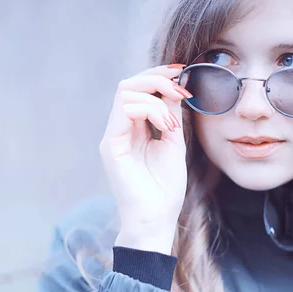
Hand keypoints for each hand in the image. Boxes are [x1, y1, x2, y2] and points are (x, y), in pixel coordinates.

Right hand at [99, 64, 192, 253]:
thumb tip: (174, 87)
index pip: (137, 90)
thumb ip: (170, 116)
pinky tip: (166, 126)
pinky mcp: (111, 146)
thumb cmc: (164, 189)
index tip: (182, 72)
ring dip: (156, 96)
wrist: (156, 219)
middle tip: (179, 85)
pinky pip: (125, 111)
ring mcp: (112, 137)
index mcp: (132, 129)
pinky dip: (151, 110)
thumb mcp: (172, 143)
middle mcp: (118, 130)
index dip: (157, 76)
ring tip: (173, 120)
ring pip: (125, 92)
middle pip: (127, 85)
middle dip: (155, 78)